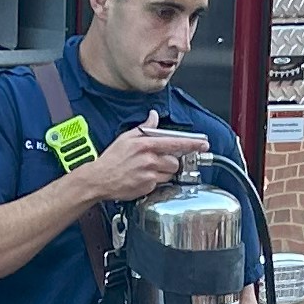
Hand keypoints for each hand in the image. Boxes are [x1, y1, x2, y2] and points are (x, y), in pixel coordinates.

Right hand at [84, 123, 206, 204]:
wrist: (99, 180)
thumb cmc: (111, 159)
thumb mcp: (126, 138)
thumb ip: (144, 127)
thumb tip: (154, 116)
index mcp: (145, 145)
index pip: (175, 143)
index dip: (192, 144)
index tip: (203, 144)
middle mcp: (149, 159)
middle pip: (175, 162)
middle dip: (170, 162)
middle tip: (158, 162)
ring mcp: (149, 175)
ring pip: (170, 174)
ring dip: (164, 173)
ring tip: (149, 170)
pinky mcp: (148, 187)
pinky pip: (160, 184)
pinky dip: (155, 182)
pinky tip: (143, 178)